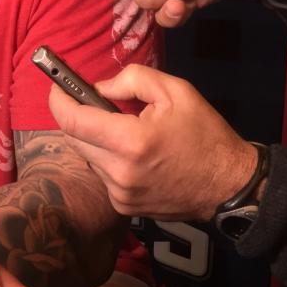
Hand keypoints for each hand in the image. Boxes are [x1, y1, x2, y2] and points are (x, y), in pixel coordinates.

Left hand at [48, 64, 258, 220]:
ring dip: (95, 140)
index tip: (56, 87)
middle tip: (96, 104)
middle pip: (74, 139)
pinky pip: (102, 175)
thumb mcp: (176, 91)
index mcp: (131, 141)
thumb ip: (132, 79)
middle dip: (78, 117)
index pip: (73, 121)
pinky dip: (108, 160)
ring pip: (87, 157)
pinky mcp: (124, 207)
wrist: (230, 185)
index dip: (58, 100)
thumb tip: (98, 88)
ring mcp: (120, 194)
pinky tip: (134, 155)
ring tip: (125, 131)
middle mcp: (119, 172)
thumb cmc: (204, 134)